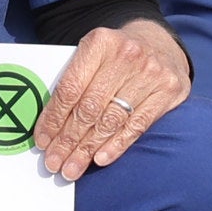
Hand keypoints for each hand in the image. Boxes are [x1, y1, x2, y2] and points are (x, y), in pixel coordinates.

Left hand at [32, 18, 193, 178]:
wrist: (158, 42)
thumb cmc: (115, 56)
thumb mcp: (92, 53)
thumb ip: (73, 79)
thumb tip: (49, 125)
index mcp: (100, 42)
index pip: (70, 88)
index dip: (53, 119)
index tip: (42, 142)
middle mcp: (127, 55)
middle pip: (90, 108)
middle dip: (68, 141)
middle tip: (54, 163)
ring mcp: (151, 73)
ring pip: (111, 121)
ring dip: (88, 149)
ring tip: (72, 168)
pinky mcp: (169, 90)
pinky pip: (137, 126)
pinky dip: (116, 146)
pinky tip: (99, 159)